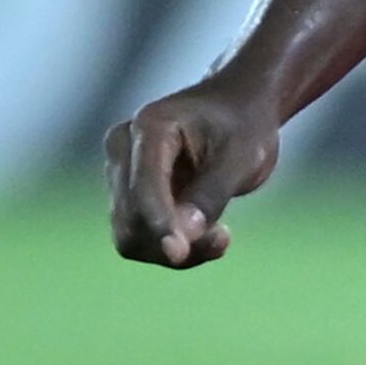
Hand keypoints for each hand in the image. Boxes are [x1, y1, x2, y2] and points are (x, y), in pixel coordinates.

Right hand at [106, 72, 285, 267]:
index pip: (143, 186)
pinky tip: (211, 232)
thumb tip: (181, 241)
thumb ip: (211, 195)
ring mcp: (121, 172)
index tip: (178, 254)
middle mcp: (123, 148)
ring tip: (222, 236)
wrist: (238, 110)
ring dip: (175, 249)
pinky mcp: (130, 194)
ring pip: (131, 235)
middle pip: (129, 220)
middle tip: (224, 239)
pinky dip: (175, 245)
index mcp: (150, 127)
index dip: (158, 224)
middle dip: (173, 242)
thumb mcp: (243, 157)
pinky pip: (142, 236)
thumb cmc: (244, 126)